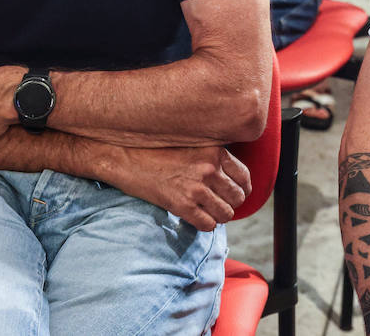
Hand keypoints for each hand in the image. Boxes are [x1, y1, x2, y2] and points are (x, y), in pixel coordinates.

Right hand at [105, 145, 250, 231]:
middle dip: (230, 203)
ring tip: (207, 211)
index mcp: (214, 150)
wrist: (125, 157)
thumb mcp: (189, 143)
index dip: (242, 188)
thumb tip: (227, 176)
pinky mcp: (182, 205)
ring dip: (218, 216)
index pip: (244, 176)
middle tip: (218, 203)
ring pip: (226, 214)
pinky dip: (205, 224)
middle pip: (238, 197)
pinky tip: (195, 217)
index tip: (236, 193)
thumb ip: (210, 156)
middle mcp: (209, 168)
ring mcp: (197, 188)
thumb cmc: (154, 149)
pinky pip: (208, 225)